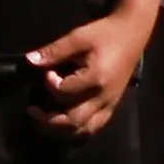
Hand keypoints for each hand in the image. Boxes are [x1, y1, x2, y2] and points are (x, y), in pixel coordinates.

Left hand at [27, 9, 148, 133]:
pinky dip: (76, 130)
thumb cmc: (106, 33)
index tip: (47, 72)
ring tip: (44, 121)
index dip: (49, 83)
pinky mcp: (112, 106)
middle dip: (48, 119)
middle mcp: (104, 97)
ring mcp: (109, 104)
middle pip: (72, 121)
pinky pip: (93, 127)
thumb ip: (55, 51)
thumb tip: (30, 60)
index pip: (63, 92)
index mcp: (96, 79)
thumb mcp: (79, 37)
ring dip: (61, 130)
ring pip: (83, 130)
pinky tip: (64, 122)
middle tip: (33, 110)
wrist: (133, 33)